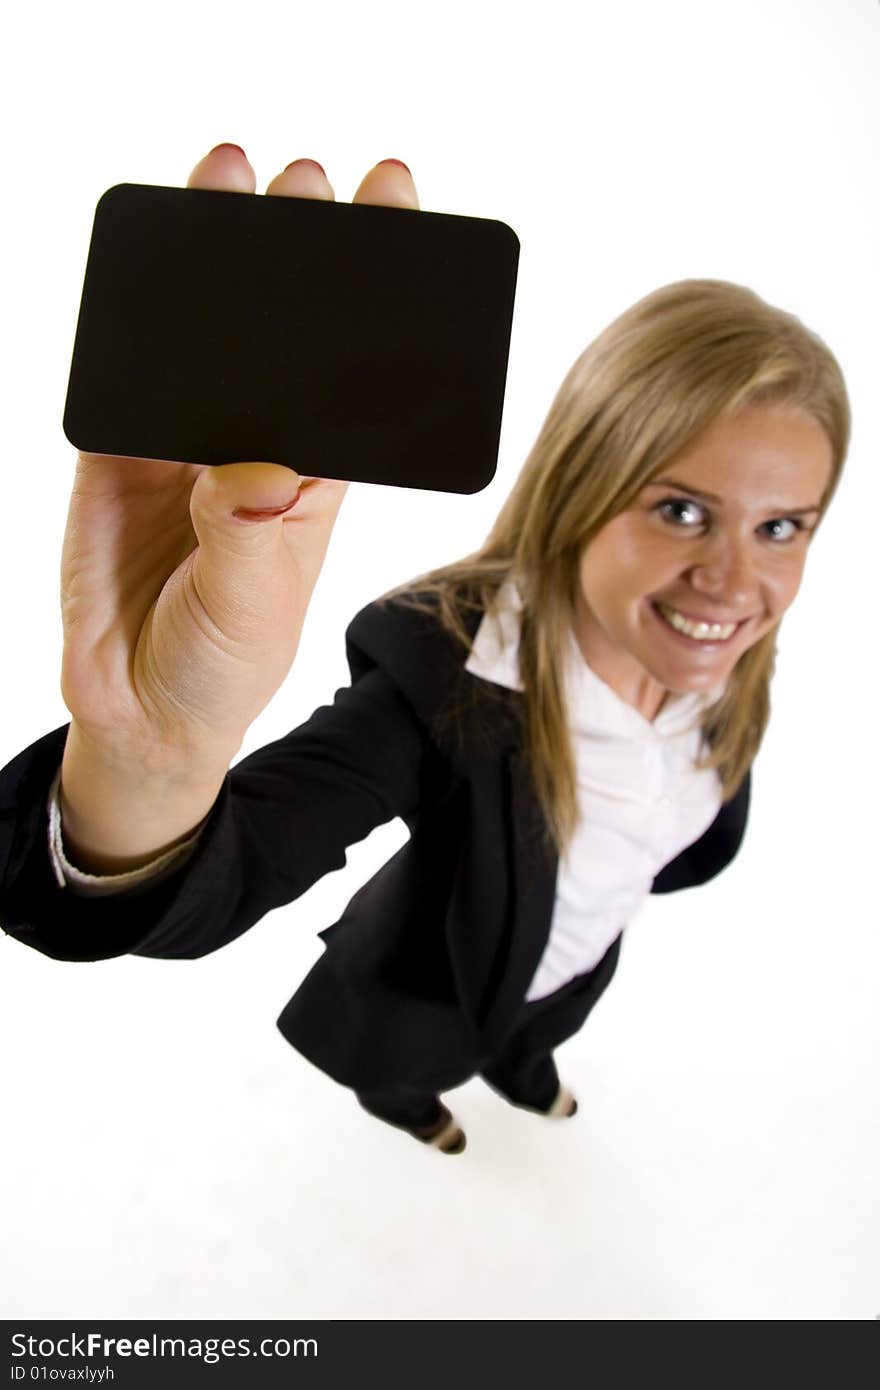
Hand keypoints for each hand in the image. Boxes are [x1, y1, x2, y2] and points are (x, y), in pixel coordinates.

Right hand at [59, 146, 419, 767]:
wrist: (140, 706)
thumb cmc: (224, 661)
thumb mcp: (253, 605)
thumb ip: (247, 533)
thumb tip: (252, 460)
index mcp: (313, 479)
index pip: (350, 375)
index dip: (372, 301)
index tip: (396, 219)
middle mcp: (255, 445)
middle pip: (280, 336)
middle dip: (295, 252)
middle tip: (307, 181)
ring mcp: (185, 443)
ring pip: (203, 336)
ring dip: (215, 262)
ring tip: (231, 176)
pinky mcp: (120, 450)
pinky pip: (129, 372)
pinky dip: (136, 318)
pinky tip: (153, 257)